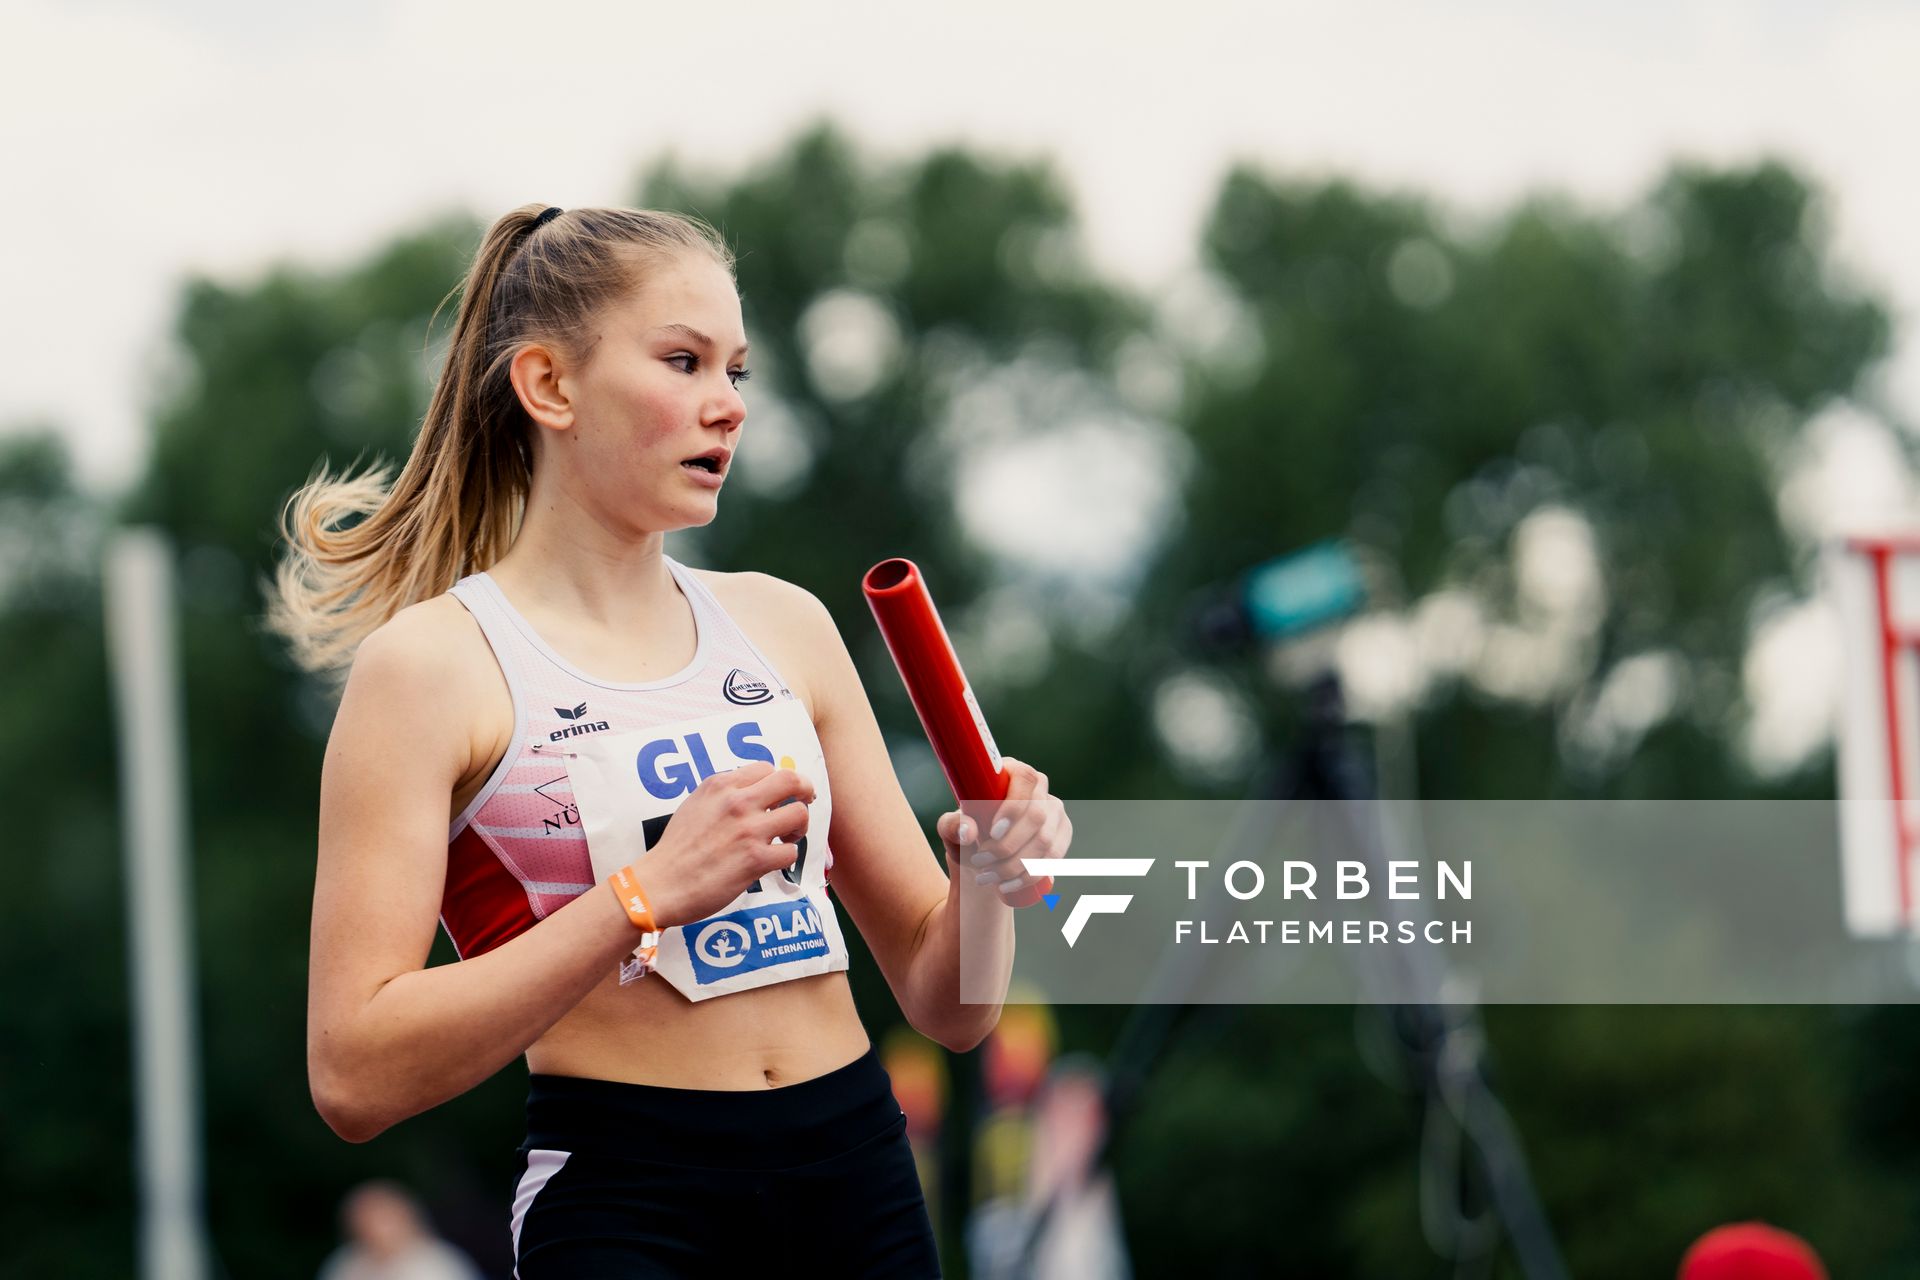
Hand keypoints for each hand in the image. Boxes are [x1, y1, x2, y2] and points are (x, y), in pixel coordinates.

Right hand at [639, 762, 813, 927]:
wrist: (659, 884)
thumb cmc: (675, 850)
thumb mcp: (694, 805)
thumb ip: (723, 795)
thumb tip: (750, 792)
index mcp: (720, 785)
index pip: (766, 767)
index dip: (778, 781)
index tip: (780, 794)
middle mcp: (737, 802)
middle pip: (791, 780)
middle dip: (805, 791)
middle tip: (804, 802)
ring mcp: (748, 830)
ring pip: (798, 814)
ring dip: (799, 826)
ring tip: (788, 836)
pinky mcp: (755, 859)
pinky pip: (790, 851)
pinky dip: (786, 857)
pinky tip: (773, 861)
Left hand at [937, 758, 1069, 906]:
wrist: (984, 851)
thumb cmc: (967, 831)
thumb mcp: (951, 828)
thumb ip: (951, 826)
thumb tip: (968, 831)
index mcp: (1012, 771)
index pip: (1025, 779)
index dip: (1013, 806)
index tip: (992, 833)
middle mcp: (1039, 787)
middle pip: (1037, 816)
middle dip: (1007, 846)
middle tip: (980, 862)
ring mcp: (1054, 810)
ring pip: (1045, 841)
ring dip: (1015, 865)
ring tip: (988, 877)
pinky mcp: (1062, 833)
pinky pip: (1054, 858)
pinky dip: (1029, 876)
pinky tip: (1008, 885)